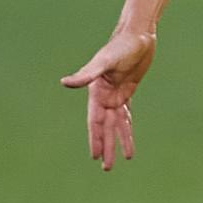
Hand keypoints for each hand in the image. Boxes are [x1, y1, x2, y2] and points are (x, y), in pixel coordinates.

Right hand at [60, 30, 155, 169]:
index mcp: (97, 93)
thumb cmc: (121, 46)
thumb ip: (87, 74)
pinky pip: (126, 114)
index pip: (95, 122)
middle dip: (106, 146)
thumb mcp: (104, 61)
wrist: (138, 35)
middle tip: (106, 167)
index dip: (95, 139)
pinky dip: (127, 127)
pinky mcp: (127, 91)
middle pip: (105, 128)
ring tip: (122, 159)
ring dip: (118, 141)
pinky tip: (127, 140)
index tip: (95, 156)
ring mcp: (116, 95)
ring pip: (117, 124)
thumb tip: (65, 82)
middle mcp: (104, 97)